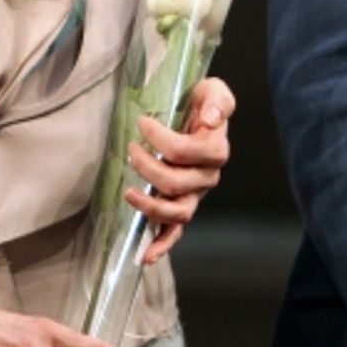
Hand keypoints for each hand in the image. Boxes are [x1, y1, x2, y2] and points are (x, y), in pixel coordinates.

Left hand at [127, 75, 233, 261]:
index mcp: (215, 149)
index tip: (142, 122)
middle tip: (131, 149)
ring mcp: (195, 195)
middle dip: (147, 166)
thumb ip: (217, 101)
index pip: (185, 151)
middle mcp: (207, 177)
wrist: (200, 117)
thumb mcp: (214, 91)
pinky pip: (175, 231)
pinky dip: (162, 245)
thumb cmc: (203, 105)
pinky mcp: (182, 206)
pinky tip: (147, 256)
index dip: (160, 138)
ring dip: (150, 206)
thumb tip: (210, 118)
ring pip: (178, 212)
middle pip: (177, 183)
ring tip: (129, 193)